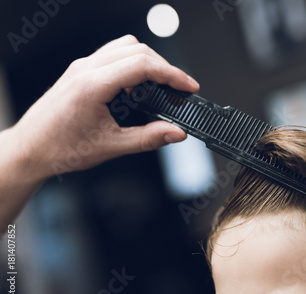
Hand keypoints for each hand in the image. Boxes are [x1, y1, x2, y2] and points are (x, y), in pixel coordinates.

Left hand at [8, 34, 198, 182]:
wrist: (30, 149)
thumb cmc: (60, 148)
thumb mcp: (111, 147)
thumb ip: (149, 138)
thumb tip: (176, 132)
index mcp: (92, 85)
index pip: (142, 66)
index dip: (172, 74)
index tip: (189, 86)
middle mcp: (86, 69)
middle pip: (137, 50)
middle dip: (165, 67)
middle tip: (180, 88)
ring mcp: (81, 67)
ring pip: (125, 46)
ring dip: (148, 61)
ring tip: (161, 86)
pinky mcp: (80, 71)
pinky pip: (112, 54)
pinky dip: (132, 63)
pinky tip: (137, 86)